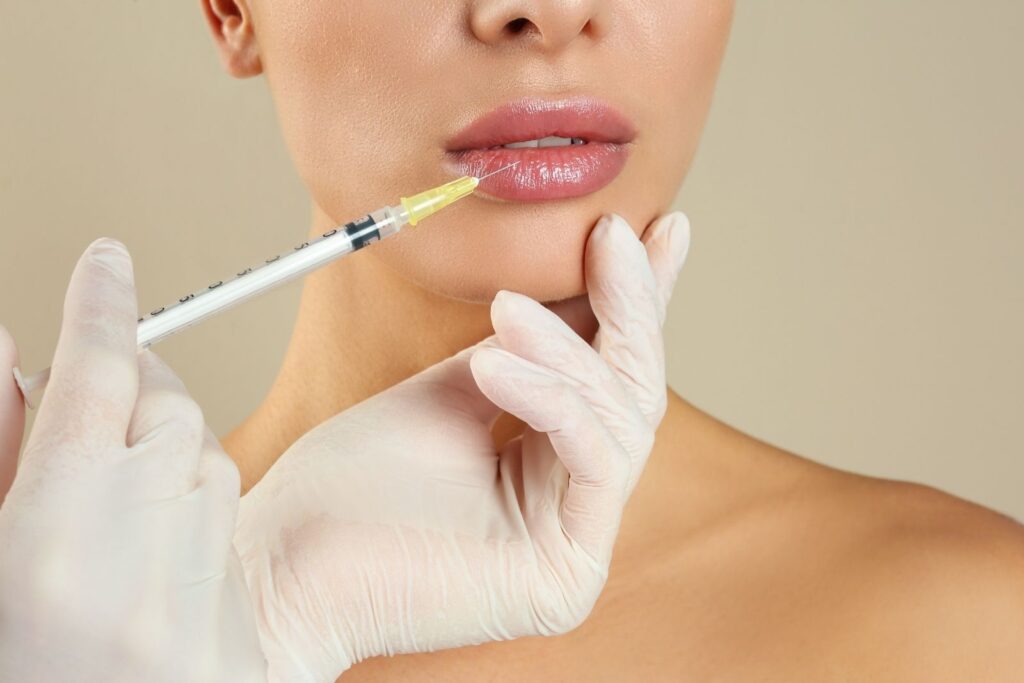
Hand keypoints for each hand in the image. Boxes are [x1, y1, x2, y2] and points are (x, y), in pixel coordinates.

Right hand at [0, 240, 266, 681]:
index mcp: (57, 532)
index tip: (107, 258)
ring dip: (162, 443)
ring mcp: (204, 584)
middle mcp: (147, 547)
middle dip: (127, 382)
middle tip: (83, 398)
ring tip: (104, 488)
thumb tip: (12, 346)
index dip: (101, 304)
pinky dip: (189, 498)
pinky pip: (224, 516)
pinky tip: (143, 539)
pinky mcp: (239, 614)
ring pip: (205, 455)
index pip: (96, 373)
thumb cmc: (17, 656)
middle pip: (165, 404)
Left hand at [236, 212, 690, 681]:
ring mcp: (575, 543)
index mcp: (548, 464)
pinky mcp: (566, 577)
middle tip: (612, 235)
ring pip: (619, 419)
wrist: (286, 556)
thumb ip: (528, 347)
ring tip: (507, 310)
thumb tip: (582, 279)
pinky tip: (494, 365)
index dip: (638, 301)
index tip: (654, 226)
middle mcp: (572, 504)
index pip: (609, 373)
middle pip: (633, 392)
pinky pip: (592, 461)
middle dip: (627, 306)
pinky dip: (552, 399)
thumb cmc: (352, 478)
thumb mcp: (454, 386)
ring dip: (568, 349)